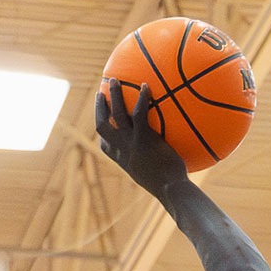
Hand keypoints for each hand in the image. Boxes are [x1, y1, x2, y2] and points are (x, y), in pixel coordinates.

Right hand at [95, 82, 187, 197]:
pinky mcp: (143, 138)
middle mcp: (121, 150)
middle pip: (102, 125)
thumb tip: (166, 163)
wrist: (171, 190)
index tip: (103, 122)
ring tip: (113, 80)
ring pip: (116, 114)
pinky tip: (146, 86)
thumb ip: (153, 166)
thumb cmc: (168, 187)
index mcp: (122, 160)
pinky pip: (139, 112)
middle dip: (99, 108)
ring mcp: (130, 143)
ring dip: (113, 95)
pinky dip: (142, 98)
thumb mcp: (154, 178)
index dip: (103, 133)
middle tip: (100, 93)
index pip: (105, 145)